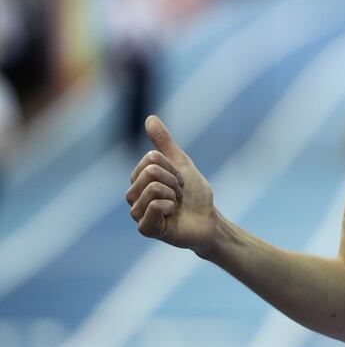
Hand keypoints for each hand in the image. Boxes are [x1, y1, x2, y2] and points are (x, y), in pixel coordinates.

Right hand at [126, 115, 216, 255]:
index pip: (151, 158)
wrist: (208, 220)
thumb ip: (164, 143)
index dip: (172, 168)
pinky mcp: (145, 228)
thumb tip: (150, 118)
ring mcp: (137, 213)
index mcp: (139, 179)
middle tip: (179, 194)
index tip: (180, 181)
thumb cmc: (194, 194)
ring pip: (152, 188)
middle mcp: (133, 196)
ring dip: (174, 194)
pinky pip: (154, 206)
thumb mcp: (181, 163)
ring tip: (176, 205)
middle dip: (174, 181)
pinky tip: (172, 215)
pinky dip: (170, 206)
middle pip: (151, 171)